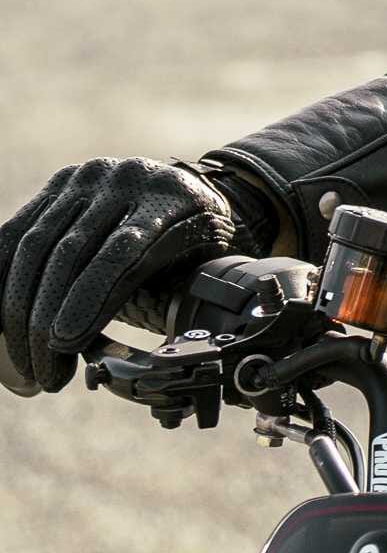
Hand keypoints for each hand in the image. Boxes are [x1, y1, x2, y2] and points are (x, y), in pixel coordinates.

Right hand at [0, 158, 242, 396]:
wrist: (185, 187)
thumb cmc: (195, 239)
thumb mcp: (201, 260)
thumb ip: (174, 294)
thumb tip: (141, 358)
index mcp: (170, 200)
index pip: (119, 253)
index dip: (87, 299)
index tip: (64, 343)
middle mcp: (125, 182)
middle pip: (70, 253)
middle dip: (45, 320)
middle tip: (44, 373)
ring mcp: (87, 180)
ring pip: (35, 246)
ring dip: (17, 309)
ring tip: (23, 359)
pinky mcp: (58, 185)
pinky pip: (15, 233)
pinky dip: (0, 278)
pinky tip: (2, 318)